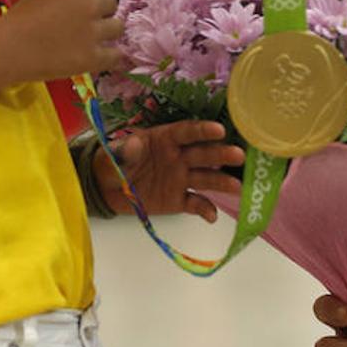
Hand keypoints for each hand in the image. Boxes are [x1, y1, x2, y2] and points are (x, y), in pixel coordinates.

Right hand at [0, 0, 122, 81]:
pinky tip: (100, 57)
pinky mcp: (94, 57)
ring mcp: (95, 32)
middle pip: (112, 4)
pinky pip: (116, 55)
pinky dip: (110, 56)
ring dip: (107, 33)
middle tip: (86, 22)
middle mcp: (92, 4)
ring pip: (118, 28)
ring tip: (92, 40)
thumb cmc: (18, 19)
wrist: (8, 49)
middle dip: (101, 12)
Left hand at [95, 121, 243, 221]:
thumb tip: (134, 144)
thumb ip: (124, 151)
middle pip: (203, 154)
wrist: (107, 188)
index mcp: (165, 139)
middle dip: (221, 154)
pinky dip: (205, 210)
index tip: (220, 129)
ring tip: (237, 187)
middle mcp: (179, 156)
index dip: (203, 131)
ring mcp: (181, 178)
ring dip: (221, 182)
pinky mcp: (178, 199)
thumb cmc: (113, 162)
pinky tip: (212, 217)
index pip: (187, 132)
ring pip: (205, 178)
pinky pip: (195, 203)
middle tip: (239, 156)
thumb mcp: (114, 155)